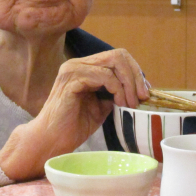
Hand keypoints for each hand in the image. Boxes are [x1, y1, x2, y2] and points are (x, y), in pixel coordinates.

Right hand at [0, 49, 148, 179]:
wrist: (51, 140)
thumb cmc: (73, 126)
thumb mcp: (101, 107)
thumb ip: (115, 94)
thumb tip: (138, 91)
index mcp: (85, 67)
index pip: (117, 57)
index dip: (135, 72)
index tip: (144, 92)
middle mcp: (78, 63)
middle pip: (118, 55)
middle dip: (135, 75)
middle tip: (142, 97)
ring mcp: (73, 69)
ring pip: (113, 63)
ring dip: (128, 85)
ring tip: (130, 104)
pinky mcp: (71, 80)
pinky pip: (103, 76)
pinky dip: (117, 89)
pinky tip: (119, 103)